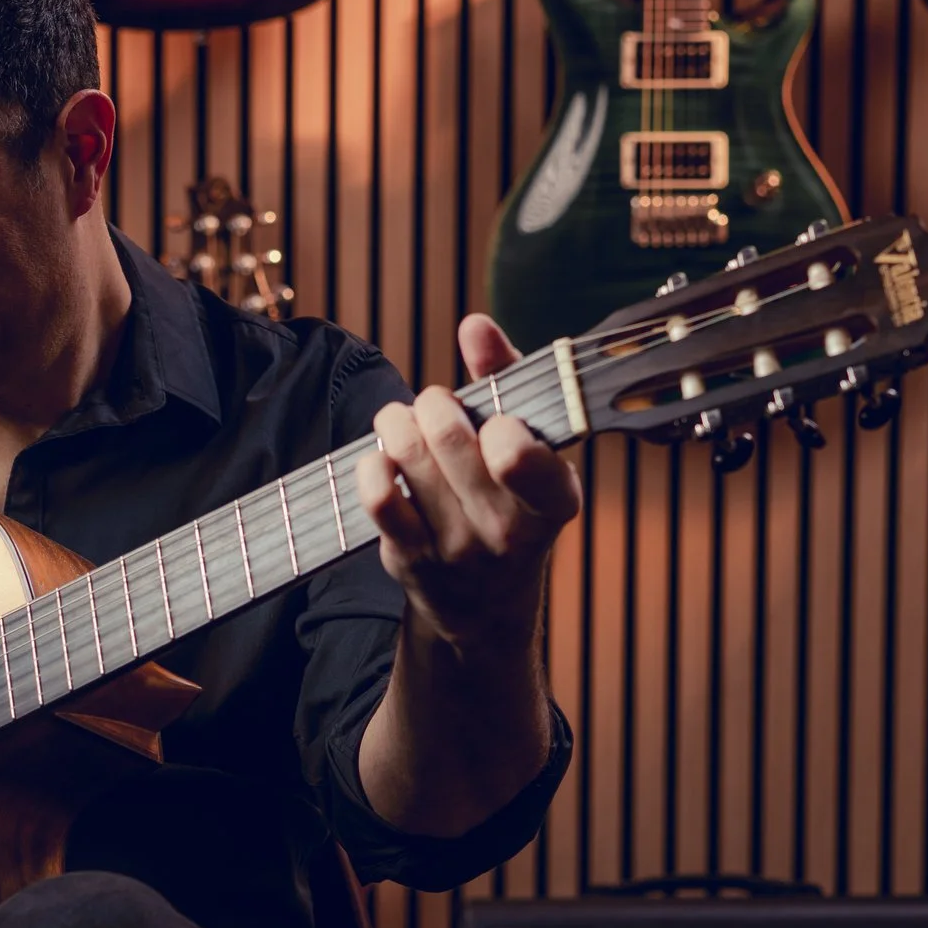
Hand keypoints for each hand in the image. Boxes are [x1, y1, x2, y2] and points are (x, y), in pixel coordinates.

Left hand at [352, 315, 580, 647]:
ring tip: (402, 422)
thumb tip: (474, 324)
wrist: (487, 602)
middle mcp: (508, 529)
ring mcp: (457, 548)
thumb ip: (507, 378)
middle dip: (433, 404)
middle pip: (448, 435)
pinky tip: (382, 457)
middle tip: (434, 407)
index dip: (496, 423)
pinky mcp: (412, 558)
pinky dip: (373, 462)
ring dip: (397, 421)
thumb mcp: (530, 445)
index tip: (493, 422)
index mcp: (554, 498)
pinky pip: (378, 496)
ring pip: (409, 454)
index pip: (518, 453)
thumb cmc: (510, 497)